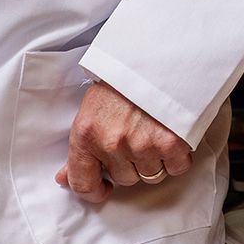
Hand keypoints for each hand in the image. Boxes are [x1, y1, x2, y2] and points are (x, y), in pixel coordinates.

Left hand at [63, 81, 191, 202]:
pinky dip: (177, 155)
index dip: (94, 190)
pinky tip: (173, 134)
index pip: (82, 182)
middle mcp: (112, 143)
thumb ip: (81, 147)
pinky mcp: (170, 143)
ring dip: (155, 159)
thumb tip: (65, 178)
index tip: (103, 188)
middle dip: (131, 162)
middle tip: (137, 135)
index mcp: (86, 133)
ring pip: (151, 175)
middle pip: (124, 178)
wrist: (158, 52)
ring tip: (155, 130)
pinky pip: (176, 167)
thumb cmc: (124, 77)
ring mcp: (142, 145)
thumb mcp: (91, 108)